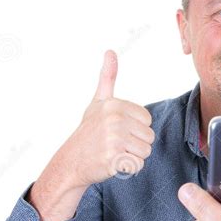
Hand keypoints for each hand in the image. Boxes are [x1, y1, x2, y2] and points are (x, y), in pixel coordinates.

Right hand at [62, 50, 154, 186]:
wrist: (71, 161)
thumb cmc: (89, 132)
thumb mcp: (98, 102)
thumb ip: (107, 78)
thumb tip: (110, 51)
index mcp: (115, 105)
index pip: (147, 120)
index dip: (136, 129)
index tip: (118, 130)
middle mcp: (115, 120)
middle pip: (149, 137)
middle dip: (135, 144)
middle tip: (115, 144)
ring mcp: (113, 139)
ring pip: (145, 152)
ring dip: (132, 157)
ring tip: (114, 153)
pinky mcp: (113, 158)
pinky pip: (137, 165)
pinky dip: (128, 168)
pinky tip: (112, 163)